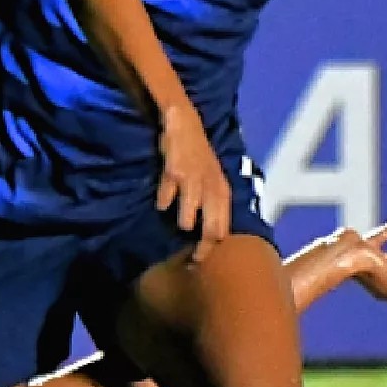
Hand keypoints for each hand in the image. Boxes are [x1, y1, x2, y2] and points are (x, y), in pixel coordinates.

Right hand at [156, 103, 231, 262]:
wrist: (186, 126)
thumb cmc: (200, 157)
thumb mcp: (213, 182)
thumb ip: (212, 206)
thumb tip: (209, 235)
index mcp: (223, 193)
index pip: (223, 230)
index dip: (212, 248)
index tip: (199, 260)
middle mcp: (212, 190)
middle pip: (211, 230)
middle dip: (200, 248)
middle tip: (191, 259)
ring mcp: (194, 183)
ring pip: (188, 219)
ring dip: (183, 222)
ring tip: (177, 222)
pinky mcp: (175, 174)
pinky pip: (166, 198)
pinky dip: (164, 201)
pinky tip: (162, 200)